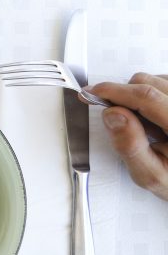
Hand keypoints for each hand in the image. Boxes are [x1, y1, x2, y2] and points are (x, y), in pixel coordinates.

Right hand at [91, 74, 167, 200]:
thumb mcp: (150, 175)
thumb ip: (130, 147)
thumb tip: (113, 115)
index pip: (147, 97)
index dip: (114, 91)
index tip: (92, 93)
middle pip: (148, 84)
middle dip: (123, 95)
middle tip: (117, 118)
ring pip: (154, 79)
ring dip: (137, 95)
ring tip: (143, 124)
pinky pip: (162, 83)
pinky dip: (149, 95)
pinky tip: (153, 117)